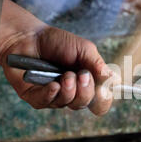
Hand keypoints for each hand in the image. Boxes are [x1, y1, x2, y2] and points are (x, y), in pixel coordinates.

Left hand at [0, 0, 118, 114]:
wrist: (27, 36)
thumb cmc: (56, 42)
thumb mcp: (83, 48)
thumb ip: (98, 64)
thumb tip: (113, 80)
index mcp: (87, 82)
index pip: (101, 101)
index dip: (105, 99)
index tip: (103, 88)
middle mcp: (73, 92)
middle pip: (87, 104)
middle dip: (86, 91)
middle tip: (81, 74)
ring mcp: (55, 96)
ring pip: (69, 104)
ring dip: (69, 90)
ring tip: (64, 75)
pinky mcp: (36, 97)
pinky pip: (47, 103)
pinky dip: (52, 93)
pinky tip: (53, 84)